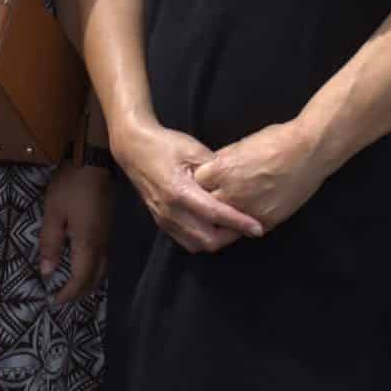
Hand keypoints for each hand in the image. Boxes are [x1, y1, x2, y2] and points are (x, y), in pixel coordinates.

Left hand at [36, 164, 110, 304]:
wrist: (94, 160)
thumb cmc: (71, 185)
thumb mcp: (53, 213)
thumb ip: (50, 243)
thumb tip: (48, 272)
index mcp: (87, 243)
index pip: (81, 279)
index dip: (69, 293)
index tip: (55, 301)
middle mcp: (102, 244)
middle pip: (95, 279)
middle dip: (80, 293)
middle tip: (64, 298)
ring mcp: (108, 235)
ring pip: (103, 269)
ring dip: (89, 283)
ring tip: (74, 287)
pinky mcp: (108, 227)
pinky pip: (105, 258)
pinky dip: (95, 270)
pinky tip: (85, 266)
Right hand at [115, 121, 265, 254]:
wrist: (134, 149)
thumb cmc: (165, 145)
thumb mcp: (193, 149)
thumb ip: (215, 168)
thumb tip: (237, 182)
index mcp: (179, 191)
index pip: (215, 214)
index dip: (239, 222)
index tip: (257, 228)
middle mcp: (171, 211)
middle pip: (207, 239)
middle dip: (230, 237)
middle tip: (248, 227)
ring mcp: (164, 219)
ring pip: (197, 245)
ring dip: (217, 241)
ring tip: (234, 228)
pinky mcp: (161, 222)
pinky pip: (186, 241)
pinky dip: (203, 239)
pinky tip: (214, 228)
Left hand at [192, 120, 334, 234]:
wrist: (308, 152)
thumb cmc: (276, 141)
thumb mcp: (240, 144)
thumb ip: (222, 161)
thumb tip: (210, 169)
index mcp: (222, 170)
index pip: (196, 183)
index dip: (200, 182)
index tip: (203, 183)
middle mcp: (231, 193)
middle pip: (206, 205)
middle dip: (206, 202)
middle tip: (210, 200)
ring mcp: (248, 209)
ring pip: (223, 222)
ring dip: (221, 218)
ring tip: (224, 213)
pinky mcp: (265, 220)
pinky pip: (244, 229)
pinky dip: (241, 225)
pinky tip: (243, 218)